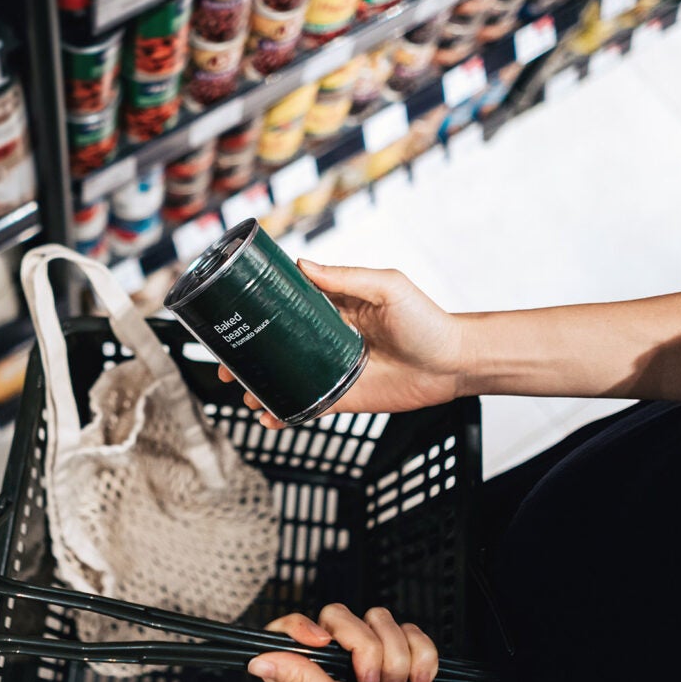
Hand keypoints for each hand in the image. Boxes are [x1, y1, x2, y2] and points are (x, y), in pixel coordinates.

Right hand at [217, 261, 468, 427]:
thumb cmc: (428, 319)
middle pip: (276, 346)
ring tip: (245, 391)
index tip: (231, 316)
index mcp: (334, 308)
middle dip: (247, 356)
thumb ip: (346, 277)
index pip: (286, 306)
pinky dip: (286, 413)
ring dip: (261, 386)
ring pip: (286, 378)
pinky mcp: (343, 397)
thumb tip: (303, 264)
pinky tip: (269, 417)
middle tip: (225, 363)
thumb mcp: (387, 287)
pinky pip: (307, 405)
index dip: (257, 312)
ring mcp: (332, 370)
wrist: (454, 362)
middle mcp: (327, 339)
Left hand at [249, 604, 479, 681]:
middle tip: (371, 681)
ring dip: (397, 656)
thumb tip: (258, 660)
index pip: (287, 635)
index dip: (301, 627)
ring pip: (378, 619)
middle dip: (364, 646)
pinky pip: (410, 630)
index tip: (322, 639)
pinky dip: (422, 657)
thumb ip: (302, 681)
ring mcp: (375, 660)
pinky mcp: (408, 654)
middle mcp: (340, 669)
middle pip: (337, 617)